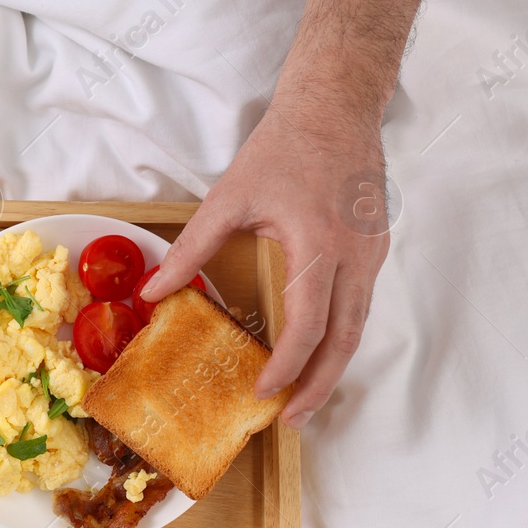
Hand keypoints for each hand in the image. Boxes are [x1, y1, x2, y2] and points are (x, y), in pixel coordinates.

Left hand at [139, 102, 390, 428]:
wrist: (336, 107)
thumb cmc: (284, 148)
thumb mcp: (228, 198)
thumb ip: (191, 250)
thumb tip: (154, 294)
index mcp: (318, 245)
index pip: (309, 325)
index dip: (288, 366)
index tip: (263, 393)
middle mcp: (355, 257)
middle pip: (344, 341)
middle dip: (317, 387)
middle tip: (290, 421)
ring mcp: (371, 255)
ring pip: (357, 328)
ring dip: (331, 368)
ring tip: (301, 400)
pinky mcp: (374, 251)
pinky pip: (360, 307)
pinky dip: (339, 338)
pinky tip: (314, 355)